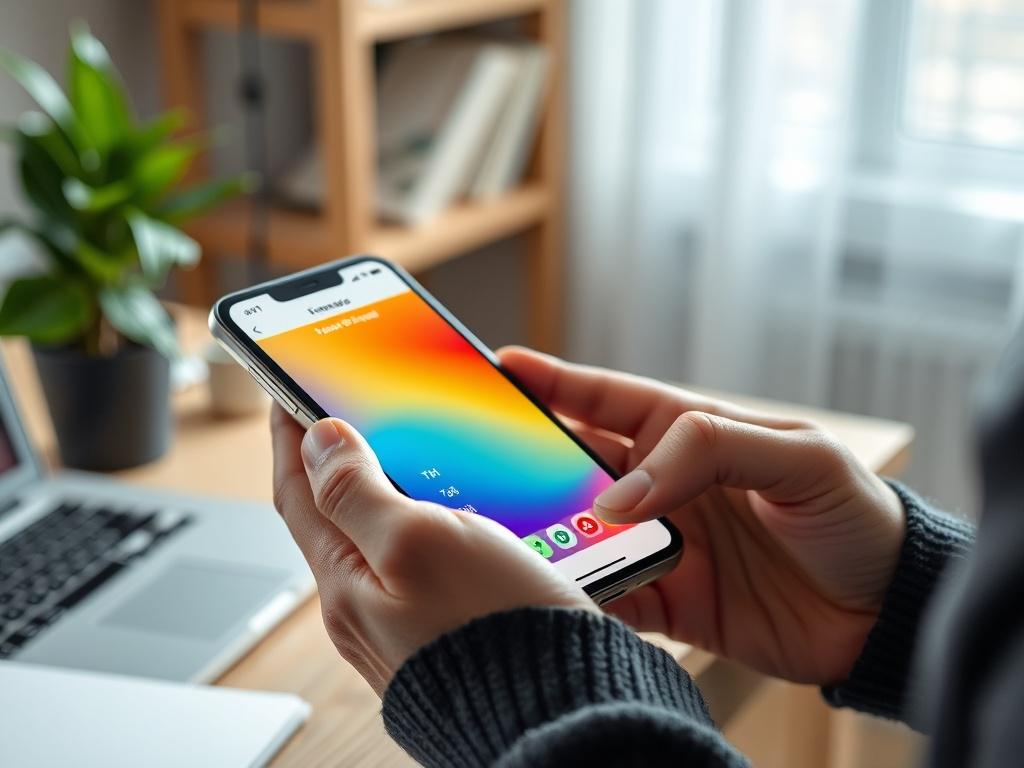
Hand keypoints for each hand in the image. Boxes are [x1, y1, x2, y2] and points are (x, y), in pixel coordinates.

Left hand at [269, 405, 594, 695]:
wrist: (558, 713)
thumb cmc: (493, 633)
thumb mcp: (418, 542)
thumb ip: (359, 492)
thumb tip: (321, 441)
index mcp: (347, 583)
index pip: (298, 489)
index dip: (290, 433)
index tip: (288, 388)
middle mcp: (367, 607)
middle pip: (334, 515)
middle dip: (335, 460)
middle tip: (344, 411)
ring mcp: (405, 620)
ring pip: (380, 537)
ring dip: (383, 489)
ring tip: (398, 449)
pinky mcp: (445, 627)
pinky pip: (420, 561)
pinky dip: (424, 523)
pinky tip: (454, 512)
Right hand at [499, 347, 905, 685]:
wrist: (886, 612)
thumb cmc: (852, 514)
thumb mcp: (797, 457)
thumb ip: (709, 451)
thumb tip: (617, 497)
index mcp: (691, 435)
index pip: (607, 399)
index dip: (553, 382)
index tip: (501, 368)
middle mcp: (666, 487)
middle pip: (577, 468)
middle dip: (527, 464)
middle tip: (477, 466)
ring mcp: (663, 544)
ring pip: (582, 533)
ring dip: (545, 535)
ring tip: (504, 536)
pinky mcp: (669, 602)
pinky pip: (609, 596)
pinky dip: (579, 597)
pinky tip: (553, 596)